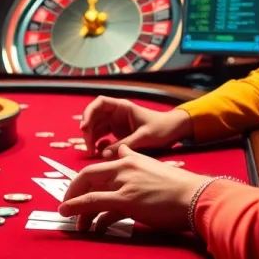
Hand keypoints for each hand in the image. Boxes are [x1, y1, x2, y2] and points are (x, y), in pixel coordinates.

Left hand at [58, 146, 208, 233]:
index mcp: (130, 159)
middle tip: (66, 206)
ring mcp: (125, 184)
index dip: (82, 181)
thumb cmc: (179, 187)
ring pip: (88, 193)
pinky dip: (81, 212)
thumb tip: (123, 150)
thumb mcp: (154, 166)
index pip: (98, 167)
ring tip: (73, 222)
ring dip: (76, 208)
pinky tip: (82, 224)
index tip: (76, 192)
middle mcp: (124, 168)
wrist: (197, 197)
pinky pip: (94, 204)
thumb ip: (135, 159)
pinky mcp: (127, 200)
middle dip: (72, 192)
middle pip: (87, 176)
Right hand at [79, 96, 193, 157]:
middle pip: (93, 118)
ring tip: (92, 152)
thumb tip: (103, 155)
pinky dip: (98, 144)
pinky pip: (102, 137)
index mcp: (122, 107)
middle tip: (88, 147)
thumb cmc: (162, 128)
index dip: (88, 113)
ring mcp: (116, 123)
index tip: (84, 127)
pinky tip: (101, 153)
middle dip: (88, 131)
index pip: (99, 104)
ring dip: (91, 139)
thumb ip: (124, 145)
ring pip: (96, 128)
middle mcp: (116, 113)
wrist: (175, 131)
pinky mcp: (118, 133)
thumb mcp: (144, 137)